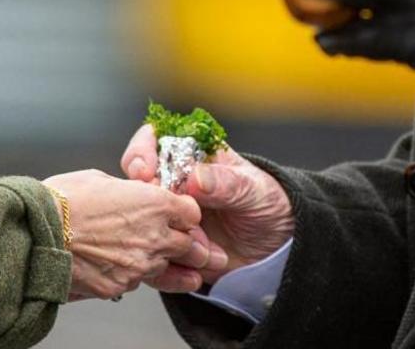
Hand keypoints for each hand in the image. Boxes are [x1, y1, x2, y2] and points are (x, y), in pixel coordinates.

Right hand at [42, 169, 222, 301]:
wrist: (35, 235)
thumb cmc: (62, 201)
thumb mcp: (100, 179)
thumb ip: (128, 190)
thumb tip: (131, 194)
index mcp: (154, 203)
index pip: (192, 213)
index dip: (183, 213)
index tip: (175, 213)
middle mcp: (154, 236)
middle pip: (187, 245)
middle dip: (178, 241)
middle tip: (160, 236)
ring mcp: (139, 265)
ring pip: (162, 266)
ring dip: (152, 258)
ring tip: (127, 248)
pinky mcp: (120, 286)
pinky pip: (135, 282)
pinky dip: (128, 274)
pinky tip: (109, 262)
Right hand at [122, 123, 294, 291]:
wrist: (278, 246)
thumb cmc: (268, 204)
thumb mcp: (254, 190)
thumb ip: (226, 183)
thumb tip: (196, 178)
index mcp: (191, 157)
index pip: (153, 142)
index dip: (141, 152)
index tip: (143, 170)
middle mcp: (172, 185)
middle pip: (136, 186)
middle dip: (149, 205)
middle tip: (171, 219)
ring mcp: (167, 219)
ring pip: (141, 228)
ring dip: (165, 242)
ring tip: (202, 250)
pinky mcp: (168, 250)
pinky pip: (153, 261)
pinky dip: (168, 270)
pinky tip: (194, 272)